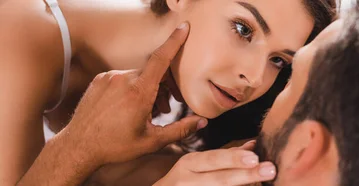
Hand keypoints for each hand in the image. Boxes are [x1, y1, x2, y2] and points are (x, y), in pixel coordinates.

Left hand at [56, 22, 206, 165]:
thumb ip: (180, 129)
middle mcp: (123, 79)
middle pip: (153, 73)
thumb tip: (202, 122)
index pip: (161, 59)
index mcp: (139, 92)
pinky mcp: (99, 79)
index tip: (184, 28)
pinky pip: (123, 78)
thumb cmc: (116, 146)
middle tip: (164, 109)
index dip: (174, 42)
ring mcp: (109, 78)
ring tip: (146, 112)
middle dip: (163, 87)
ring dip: (147, 88)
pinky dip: (131, 88)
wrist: (78, 146)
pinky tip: (128, 107)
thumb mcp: (152, 141)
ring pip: (138, 76)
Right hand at [154, 141, 276, 185]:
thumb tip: (253, 145)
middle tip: (269, 169)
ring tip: (264, 184)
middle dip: (246, 175)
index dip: (234, 159)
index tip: (255, 158)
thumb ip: (225, 156)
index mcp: (189, 163)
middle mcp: (187, 181)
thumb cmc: (185, 180)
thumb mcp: (198, 164)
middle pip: (221, 179)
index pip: (214, 159)